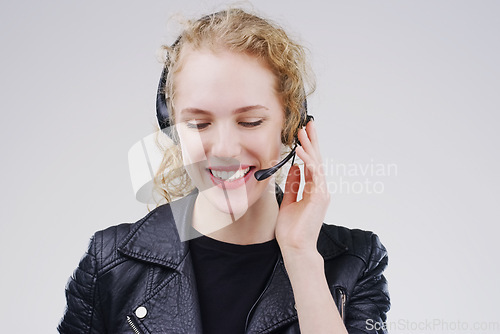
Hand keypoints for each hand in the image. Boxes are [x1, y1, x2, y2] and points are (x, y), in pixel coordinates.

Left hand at [275, 120, 329, 255]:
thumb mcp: (289, 201)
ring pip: (317, 163)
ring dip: (310, 146)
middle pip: (317, 159)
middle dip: (312, 141)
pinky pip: (314, 174)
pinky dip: (308, 160)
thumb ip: (293, 185)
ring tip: (303, 131)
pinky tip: (301, 150)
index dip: (308, 148)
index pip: (311, 164)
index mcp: (313, 190)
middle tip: (309, 124)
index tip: (304, 133)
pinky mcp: (319, 196)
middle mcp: (320, 189)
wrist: (295, 247)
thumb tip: (295, 169)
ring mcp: (321, 192)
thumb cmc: (292, 230)